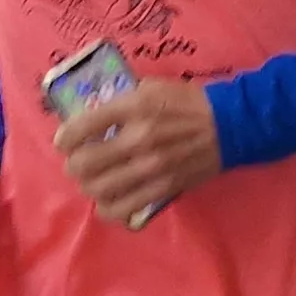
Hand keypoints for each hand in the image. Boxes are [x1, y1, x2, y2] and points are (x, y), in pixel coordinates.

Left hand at [54, 78, 221, 227]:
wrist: (230, 125)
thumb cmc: (188, 102)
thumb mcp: (151, 87)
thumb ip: (120, 100)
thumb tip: (92, 115)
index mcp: (133, 108)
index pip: (81, 127)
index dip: (64, 138)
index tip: (65, 141)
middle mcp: (139, 139)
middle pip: (84, 164)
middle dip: (73, 165)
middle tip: (78, 162)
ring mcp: (151, 168)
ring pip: (98, 190)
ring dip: (89, 186)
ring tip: (93, 181)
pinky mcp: (163, 188)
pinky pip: (123, 208)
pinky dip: (109, 208)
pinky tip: (109, 200)